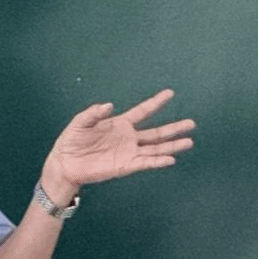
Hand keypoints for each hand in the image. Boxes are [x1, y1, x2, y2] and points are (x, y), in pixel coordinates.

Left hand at [41, 89, 194, 198]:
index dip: (155, 102)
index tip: (170, 93)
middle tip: (192, 123)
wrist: (65, 163)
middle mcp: (128, 138)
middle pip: (156, 132)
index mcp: (120, 124)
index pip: (142, 111)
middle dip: (174, 128)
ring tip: (189, 142)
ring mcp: (129, 152)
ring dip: (172, 146)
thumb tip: (109, 106)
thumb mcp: (80, 122)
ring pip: (156, 148)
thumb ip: (94, 113)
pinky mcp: (125, 166)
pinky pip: (145, 162)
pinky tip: (170, 159)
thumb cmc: (72, 141)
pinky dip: (158, 161)